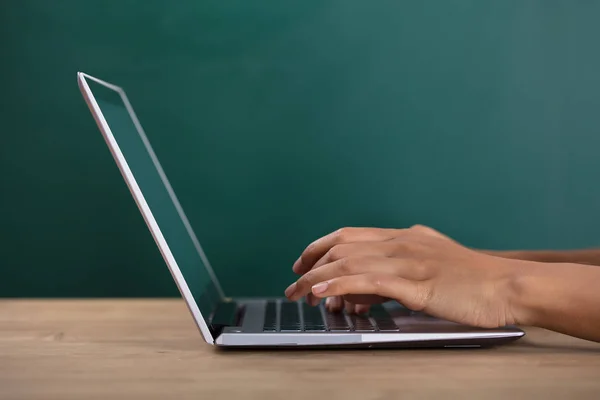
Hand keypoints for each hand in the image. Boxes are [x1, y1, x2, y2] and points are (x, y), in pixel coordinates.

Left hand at [285, 225, 521, 328]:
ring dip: (319, 278)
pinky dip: (341, 285)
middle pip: (342, 246)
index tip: (304, 262)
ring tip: (299, 292)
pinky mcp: (415, 284)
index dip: (320, 247)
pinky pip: (368, 280)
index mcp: (404, 237)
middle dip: (312, 264)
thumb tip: (366, 286)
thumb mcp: (432, 264)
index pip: (349, 235)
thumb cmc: (474, 279)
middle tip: (294, 283)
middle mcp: (401, 243)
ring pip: (350, 262)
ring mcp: (407, 261)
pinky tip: (324, 292)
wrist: (508, 285)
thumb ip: (399, 268)